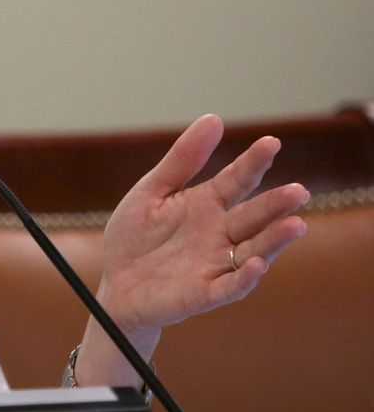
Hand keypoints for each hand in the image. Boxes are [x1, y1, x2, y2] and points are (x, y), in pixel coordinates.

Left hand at [99, 113, 308, 336]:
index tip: (270, 143)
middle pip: (252, 216)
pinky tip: (257, 265)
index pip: (236, 180)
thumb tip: (214, 118)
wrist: (113, 285)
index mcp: (206, 204)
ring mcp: (214, 264)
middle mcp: (218, 233)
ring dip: (273, 240)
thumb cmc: (135, 237)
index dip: (253, 163)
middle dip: (275, 204)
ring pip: (252, 250)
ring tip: (295, 225)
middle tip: (298, 191)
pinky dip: (243, 277)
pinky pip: (229, 286)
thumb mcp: (151, 192)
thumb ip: (182, 160)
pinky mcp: (203, 293)